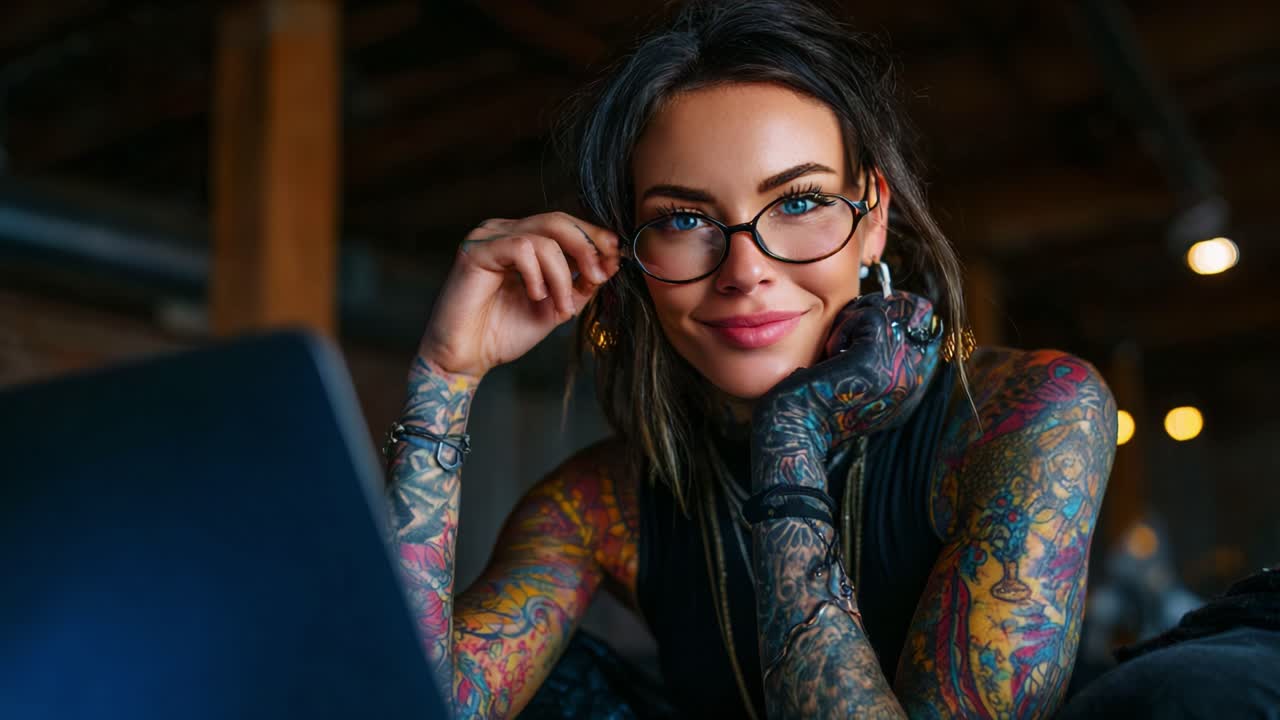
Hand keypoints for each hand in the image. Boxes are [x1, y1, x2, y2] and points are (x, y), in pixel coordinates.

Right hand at [416, 212, 622, 377]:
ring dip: (562, 275)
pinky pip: (521, 248)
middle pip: (557, 221)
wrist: (466, 359)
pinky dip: (537, 274)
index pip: (564, 225)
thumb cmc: (503, 333)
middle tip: (600, 275)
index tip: (618, 256)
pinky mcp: (475, 251)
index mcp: (522, 241)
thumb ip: (582, 284)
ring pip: (543, 237)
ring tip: (561, 306)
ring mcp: (488, 238)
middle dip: (586, 247)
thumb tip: (613, 262)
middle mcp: (504, 232)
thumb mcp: (556, 306)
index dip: (593, 237)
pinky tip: (535, 296)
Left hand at [751, 290, 942, 488]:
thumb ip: (878, 353)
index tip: (863, 327)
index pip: (926, 326)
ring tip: (838, 347)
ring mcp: (900, 371)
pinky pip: (872, 316)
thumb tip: (882, 311)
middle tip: (850, 326)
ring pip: (894, 310)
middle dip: (882, 306)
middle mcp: (914, 380)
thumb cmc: (814, 402)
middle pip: (919, 311)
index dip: (896, 314)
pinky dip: (847, 326)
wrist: (793, 430)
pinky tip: (832, 353)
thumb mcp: (856, 378)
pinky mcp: (876, 362)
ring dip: (860, 318)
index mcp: (911, 386)